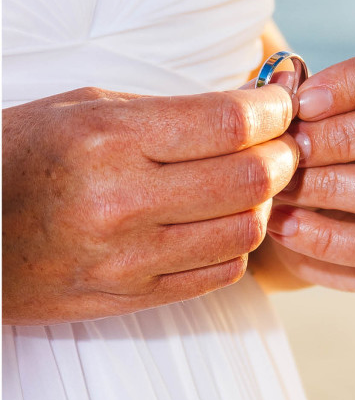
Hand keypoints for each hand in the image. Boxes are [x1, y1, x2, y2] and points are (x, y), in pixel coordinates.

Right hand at [2, 85, 298, 323]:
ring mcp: (127, 257)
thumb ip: (173, 112)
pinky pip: (221, 272)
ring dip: (265, 202)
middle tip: (283, 143)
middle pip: (251, 178)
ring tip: (252, 183)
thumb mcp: (85, 109)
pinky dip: (236, 244)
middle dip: (284, 154)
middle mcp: (121, 201)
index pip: (230, 122)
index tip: (284, 103)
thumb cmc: (23, 154)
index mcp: (109, 139)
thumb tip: (256, 108)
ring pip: (246, 230)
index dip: (274, 110)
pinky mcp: (130, 296)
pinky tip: (222, 221)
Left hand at [253, 38, 354, 291]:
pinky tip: (291, 229)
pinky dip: (336, 241)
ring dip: (340, 190)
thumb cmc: (318, 145)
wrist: (321, 209)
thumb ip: (296, 99)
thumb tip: (283, 89)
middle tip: (293, 151)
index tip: (303, 103)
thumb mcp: (307, 114)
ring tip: (285, 193)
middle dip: (348, 138)